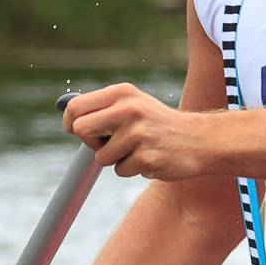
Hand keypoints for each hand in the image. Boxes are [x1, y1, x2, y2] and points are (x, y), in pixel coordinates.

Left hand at [65, 82, 211, 179]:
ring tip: (138, 149)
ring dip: (115, 159)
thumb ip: (103, 108)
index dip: (69, 122)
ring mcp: (139, 134)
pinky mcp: (147, 157)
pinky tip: (150, 158)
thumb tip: (66, 115)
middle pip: (80, 130)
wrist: (199, 139)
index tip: (74, 131)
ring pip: (101, 157)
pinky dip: (132, 169)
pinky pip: (121, 171)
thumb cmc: (158, 124)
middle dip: (90, 142)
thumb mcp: (134, 104)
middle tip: (108, 142)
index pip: (76, 107)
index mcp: (123, 93)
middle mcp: (129, 109)